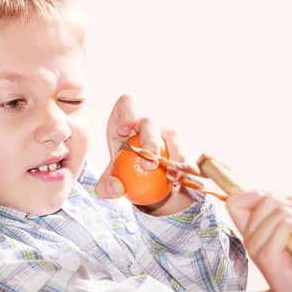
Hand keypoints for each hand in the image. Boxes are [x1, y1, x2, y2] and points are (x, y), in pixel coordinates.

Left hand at [94, 94, 194, 213]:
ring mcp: (165, 130)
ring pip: (172, 134)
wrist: (144, 177)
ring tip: (171, 177)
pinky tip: (180, 180)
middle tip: (148, 166)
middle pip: (150, 121)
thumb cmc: (123, 168)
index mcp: (125, 120)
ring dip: (173, 155)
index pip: (127, 103)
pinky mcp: (179, 144)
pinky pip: (184, 152)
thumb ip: (106, 185)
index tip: (123, 131)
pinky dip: (183, 166)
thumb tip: (113, 188)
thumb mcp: (111, 177)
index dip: (126, 112)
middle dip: (150, 141)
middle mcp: (146, 121)